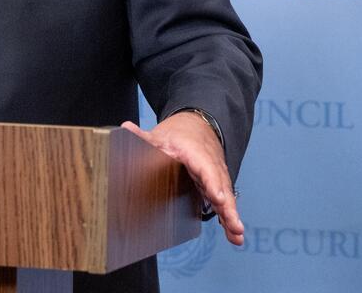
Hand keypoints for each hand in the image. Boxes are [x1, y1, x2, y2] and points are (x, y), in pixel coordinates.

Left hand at [121, 112, 244, 245]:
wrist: (197, 126)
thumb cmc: (178, 134)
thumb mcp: (159, 134)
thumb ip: (142, 136)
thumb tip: (126, 128)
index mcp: (194, 151)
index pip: (204, 166)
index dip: (211, 182)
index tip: (217, 197)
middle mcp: (210, 164)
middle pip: (220, 186)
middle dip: (227, 206)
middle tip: (234, 225)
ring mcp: (215, 176)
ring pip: (225, 196)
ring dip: (231, 216)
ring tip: (236, 234)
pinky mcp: (216, 185)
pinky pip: (224, 201)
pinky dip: (230, 217)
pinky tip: (234, 235)